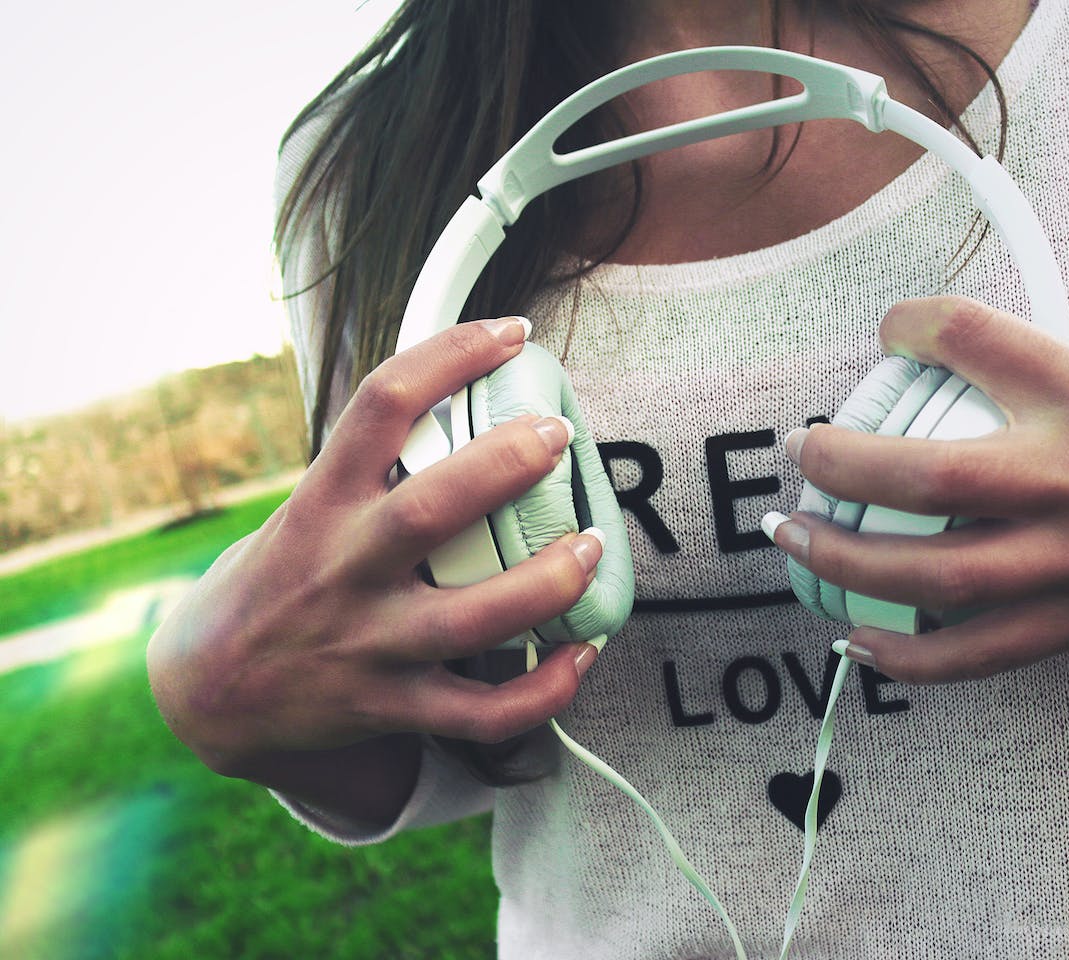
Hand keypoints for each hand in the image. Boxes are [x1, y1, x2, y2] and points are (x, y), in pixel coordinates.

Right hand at [147, 317, 603, 786]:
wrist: (211, 690)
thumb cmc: (286, 575)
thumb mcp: (308, 506)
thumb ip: (374, 464)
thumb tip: (471, 390)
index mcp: (322, 502)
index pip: (380, 403)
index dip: (451, 355)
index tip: (512, 333)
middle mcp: (342, 569)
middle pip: (427, 510)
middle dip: (503, 467)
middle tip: (557, 435)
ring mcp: (368, 644)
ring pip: (469, 620)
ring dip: (545, 583)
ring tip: (592, 546)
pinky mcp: (391, 706)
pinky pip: (479, 713)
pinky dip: (543, 688)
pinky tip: (584, 653)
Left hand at [768, 295, 1068, 682]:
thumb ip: (1068, 357)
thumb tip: (982, 350)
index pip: (973, 337)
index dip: (911, 323)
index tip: (892, 330)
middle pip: (924, 473)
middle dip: (838, 462)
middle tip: (800, 451)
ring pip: (933, 575)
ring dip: (843, 561)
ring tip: (793, 540)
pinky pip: (978, 653)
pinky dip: (908, 656)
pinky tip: (858, 642)